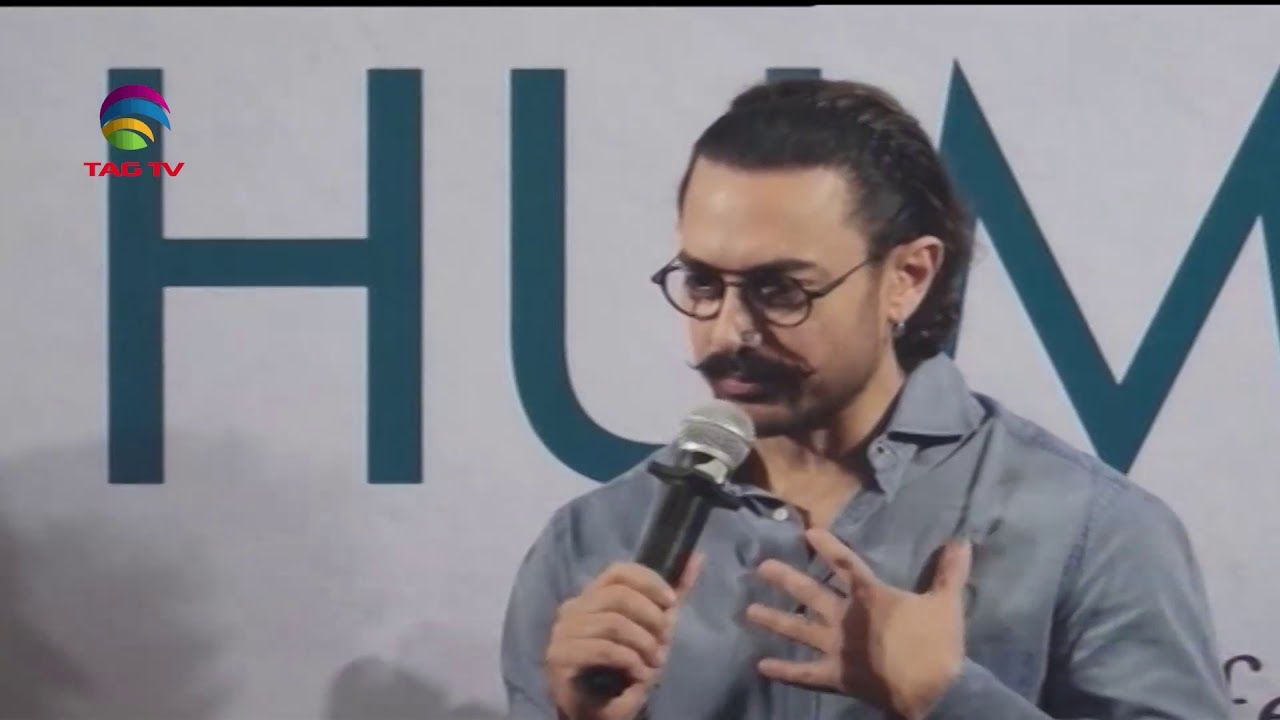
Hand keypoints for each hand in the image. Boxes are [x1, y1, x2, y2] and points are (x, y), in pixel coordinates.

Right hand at [545, 554, 702, 719]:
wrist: (599, 711)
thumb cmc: (626, 668)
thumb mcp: (654, 629)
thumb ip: (671, 597)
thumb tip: (697, 557)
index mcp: (592, 596)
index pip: (619, 571)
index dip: (649, 582)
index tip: (671, 603)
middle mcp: (572, 608)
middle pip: (619, 596)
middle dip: (651, 618)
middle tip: (665, 641)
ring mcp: (562, 633)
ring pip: (613, 623)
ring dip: (643, 643)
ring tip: (655, 662)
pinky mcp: (560, 657)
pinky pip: (603, 649)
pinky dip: (630, 661)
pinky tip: (639, 674)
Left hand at [745, 528, 970, 719]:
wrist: (932, 689)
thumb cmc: (937, 643)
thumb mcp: (947, 602)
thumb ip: (950, 572)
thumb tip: (962, 540)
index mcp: (870, 596)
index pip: (846, 564)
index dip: (827, 547)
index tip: (807, 532)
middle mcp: (845, 618)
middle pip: (810, 592)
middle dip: (785, 579)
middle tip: (760, 567)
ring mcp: (836, 647)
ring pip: (798, 629)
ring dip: (774, 619)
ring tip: (748, 612)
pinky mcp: (835, 675)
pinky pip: (804, 674)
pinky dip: (783, 671)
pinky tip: (761, 666)